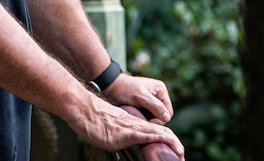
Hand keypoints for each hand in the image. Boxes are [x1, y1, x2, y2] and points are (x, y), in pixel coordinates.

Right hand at [67, 94, 184, 159]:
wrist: (82, 109)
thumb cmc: (91, 119)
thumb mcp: (111, 127)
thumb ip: (120, 133)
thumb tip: (124, 141)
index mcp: (132, 124)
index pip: (155, 131)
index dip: (168, 140)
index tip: (175, 151)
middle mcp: (134, 125)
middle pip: (161, 132)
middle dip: (174, 144)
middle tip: (182, 155)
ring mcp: (129, 128)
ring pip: (155, 133)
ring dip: (170, 143)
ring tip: (180, 152)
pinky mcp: (123, 133)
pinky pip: (142, 135)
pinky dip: (155, 138)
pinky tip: (163, 141)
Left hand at [102, 73, 174, 123]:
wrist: (110, 85)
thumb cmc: (125, 89)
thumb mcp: (141, 97)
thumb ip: (155, 106)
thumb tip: (167, 117)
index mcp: (161, 90)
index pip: (168, 112)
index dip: (160, 119)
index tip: (148, 121)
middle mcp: (158, 95)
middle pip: (162, 115)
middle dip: (153, 119)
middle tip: (141, 120)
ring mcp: (151, 100)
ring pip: (154, 116)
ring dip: (147, 119)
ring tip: (137, 117)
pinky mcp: (144, 104)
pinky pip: (147, 115)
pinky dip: (143, 117)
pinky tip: (135, 116)